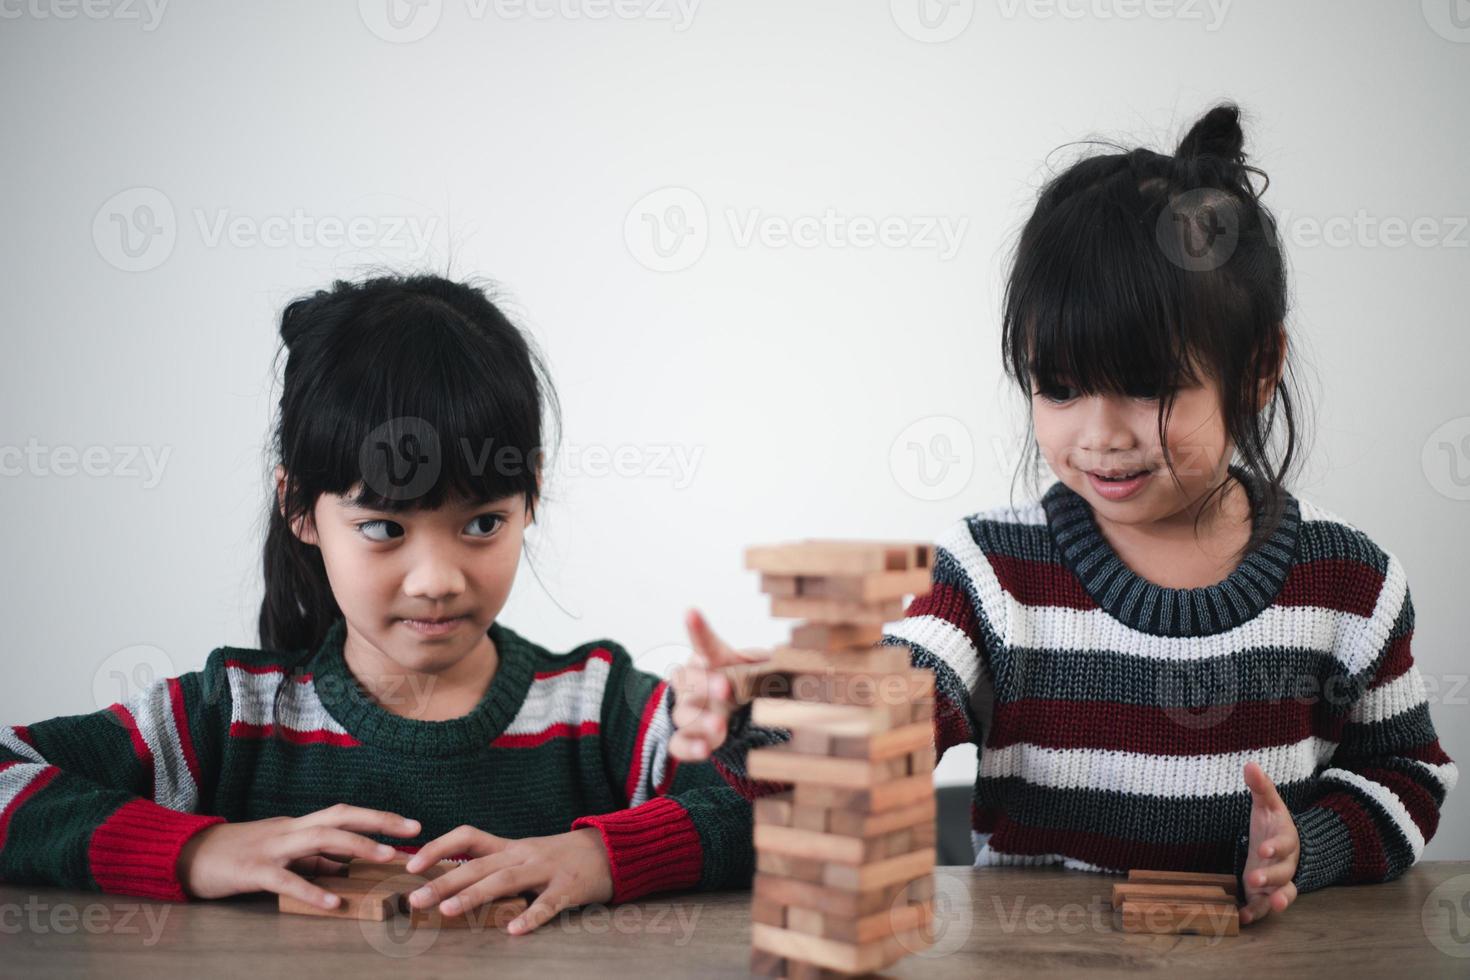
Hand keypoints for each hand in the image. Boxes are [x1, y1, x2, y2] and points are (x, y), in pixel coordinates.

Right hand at [176, 803, 420, 907]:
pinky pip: (286, 880)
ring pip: (319, 838)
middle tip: (415, 831)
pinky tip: (334, 902)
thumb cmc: (236, 855)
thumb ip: (311, 859)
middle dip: (380, 821)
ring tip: (386, 857)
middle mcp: (289, 830)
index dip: (378, 817)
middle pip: (340, 816)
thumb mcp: (279, 854)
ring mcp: (271, 847)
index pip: (344, 814)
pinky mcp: (252, 870)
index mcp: (297, 826)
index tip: (411, 825)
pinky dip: (311, 889)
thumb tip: (344, 868)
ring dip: (356, 847)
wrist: (186, 855)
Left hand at [404, 826, 613, 934]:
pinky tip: (514, 931)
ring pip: (504, 880)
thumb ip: (493, 866)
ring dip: (473, 896)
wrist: (610, 850)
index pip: (468, 836)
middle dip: (443, 881)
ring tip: (446, 911)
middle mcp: (523, 854)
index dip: (438, 847)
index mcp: (509, 847)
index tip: (410, 864)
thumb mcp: (524, 855)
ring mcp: (546, 870)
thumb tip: (449, 882)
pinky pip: (547, 903)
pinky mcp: (569, 887)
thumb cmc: (559, 859)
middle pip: (478, 865)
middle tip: (414, 899)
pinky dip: (531, 917)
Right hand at [668, 608, 771, 761]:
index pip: (702, 642)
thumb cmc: (739, 682)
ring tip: (720, 726)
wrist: (721, 715)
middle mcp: (691, 684)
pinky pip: (679, 743)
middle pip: (688, 679)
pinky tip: (705, 750)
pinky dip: (691, 748)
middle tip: (726, 688)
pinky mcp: (685, 738)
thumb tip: (792, 655)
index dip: (697, 628)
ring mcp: (686, 711)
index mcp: (709, 660)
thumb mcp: (756, 668)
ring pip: (684, 713)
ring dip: (701, 720)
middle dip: (705, 683)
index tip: (691, 611)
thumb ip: (770, 662)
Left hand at [1239, 761, 1300, 924]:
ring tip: (1268, 906)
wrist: (1282, 846)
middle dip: (1270, 877)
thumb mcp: (1267, 805)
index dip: (1276, 847)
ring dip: (1274, 901)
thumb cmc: (1273, 825)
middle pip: (1283, 873)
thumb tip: (1250, 764)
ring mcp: (1276, 882)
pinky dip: (1255, 913)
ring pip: (1281, 894)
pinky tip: (1242, 918)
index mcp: (1286, 841)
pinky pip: (1263, 907)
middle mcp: (1285, 865)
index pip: (1285, 844)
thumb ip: (1261, 787)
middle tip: (1254, 879)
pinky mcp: (1264, 895)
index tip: (1263, 848)